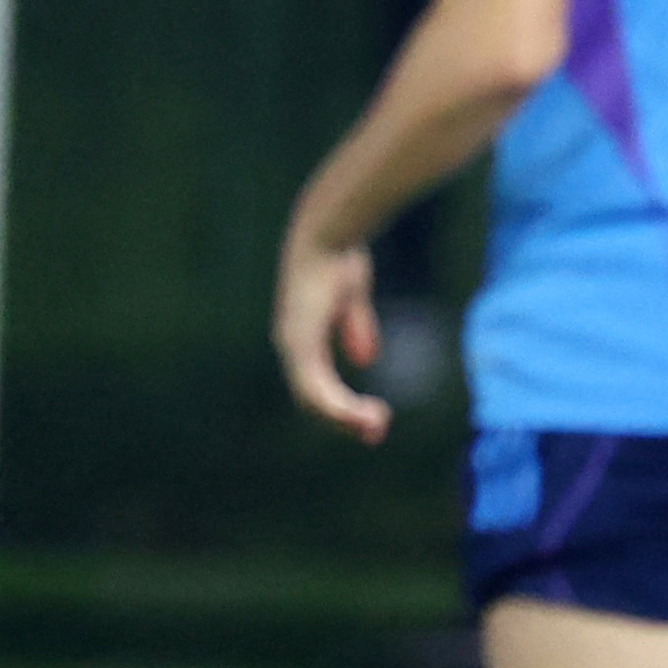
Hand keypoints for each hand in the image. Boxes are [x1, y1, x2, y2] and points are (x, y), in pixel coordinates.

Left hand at [275, 234, 390, 443]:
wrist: (327, 235)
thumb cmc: (338, 257)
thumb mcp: (352, 298)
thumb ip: (356, 327)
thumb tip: (364, 360)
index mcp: (302, 339)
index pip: (315, 385)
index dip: (340, 406)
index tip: (371, 418)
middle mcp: (292, 346)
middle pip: (312, 400)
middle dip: (344, 420)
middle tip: (375, 433)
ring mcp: (293, 346)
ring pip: (313, 399)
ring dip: (344, 418)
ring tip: (374, 426)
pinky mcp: (300, 342)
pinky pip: (316, 387)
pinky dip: (338, 406)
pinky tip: (361, 416)